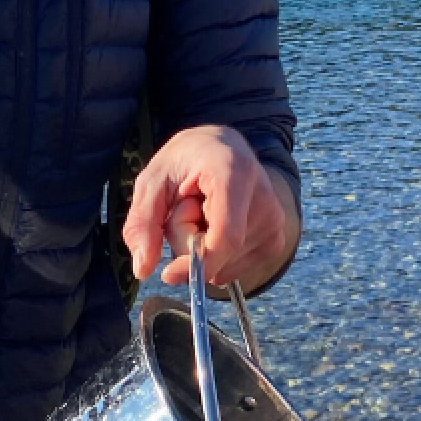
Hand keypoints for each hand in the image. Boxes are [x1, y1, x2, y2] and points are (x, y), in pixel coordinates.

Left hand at [122, 124, 298, 290]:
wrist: (225, 147)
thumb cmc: (187, 161)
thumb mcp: (152, 181)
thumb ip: (142, 223)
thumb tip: (143, 269)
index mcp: (234, 172)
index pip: (226, 236)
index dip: (198, 262)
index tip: (168, 273)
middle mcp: (264, 197)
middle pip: (220, 253)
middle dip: (190, 244)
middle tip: (186, 209)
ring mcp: (275, 220)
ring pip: (225, 266)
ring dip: (203, 249)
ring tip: (205, 213)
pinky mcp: (277, 238)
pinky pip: (235, 269)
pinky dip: (218, 257)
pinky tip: (218, 225)